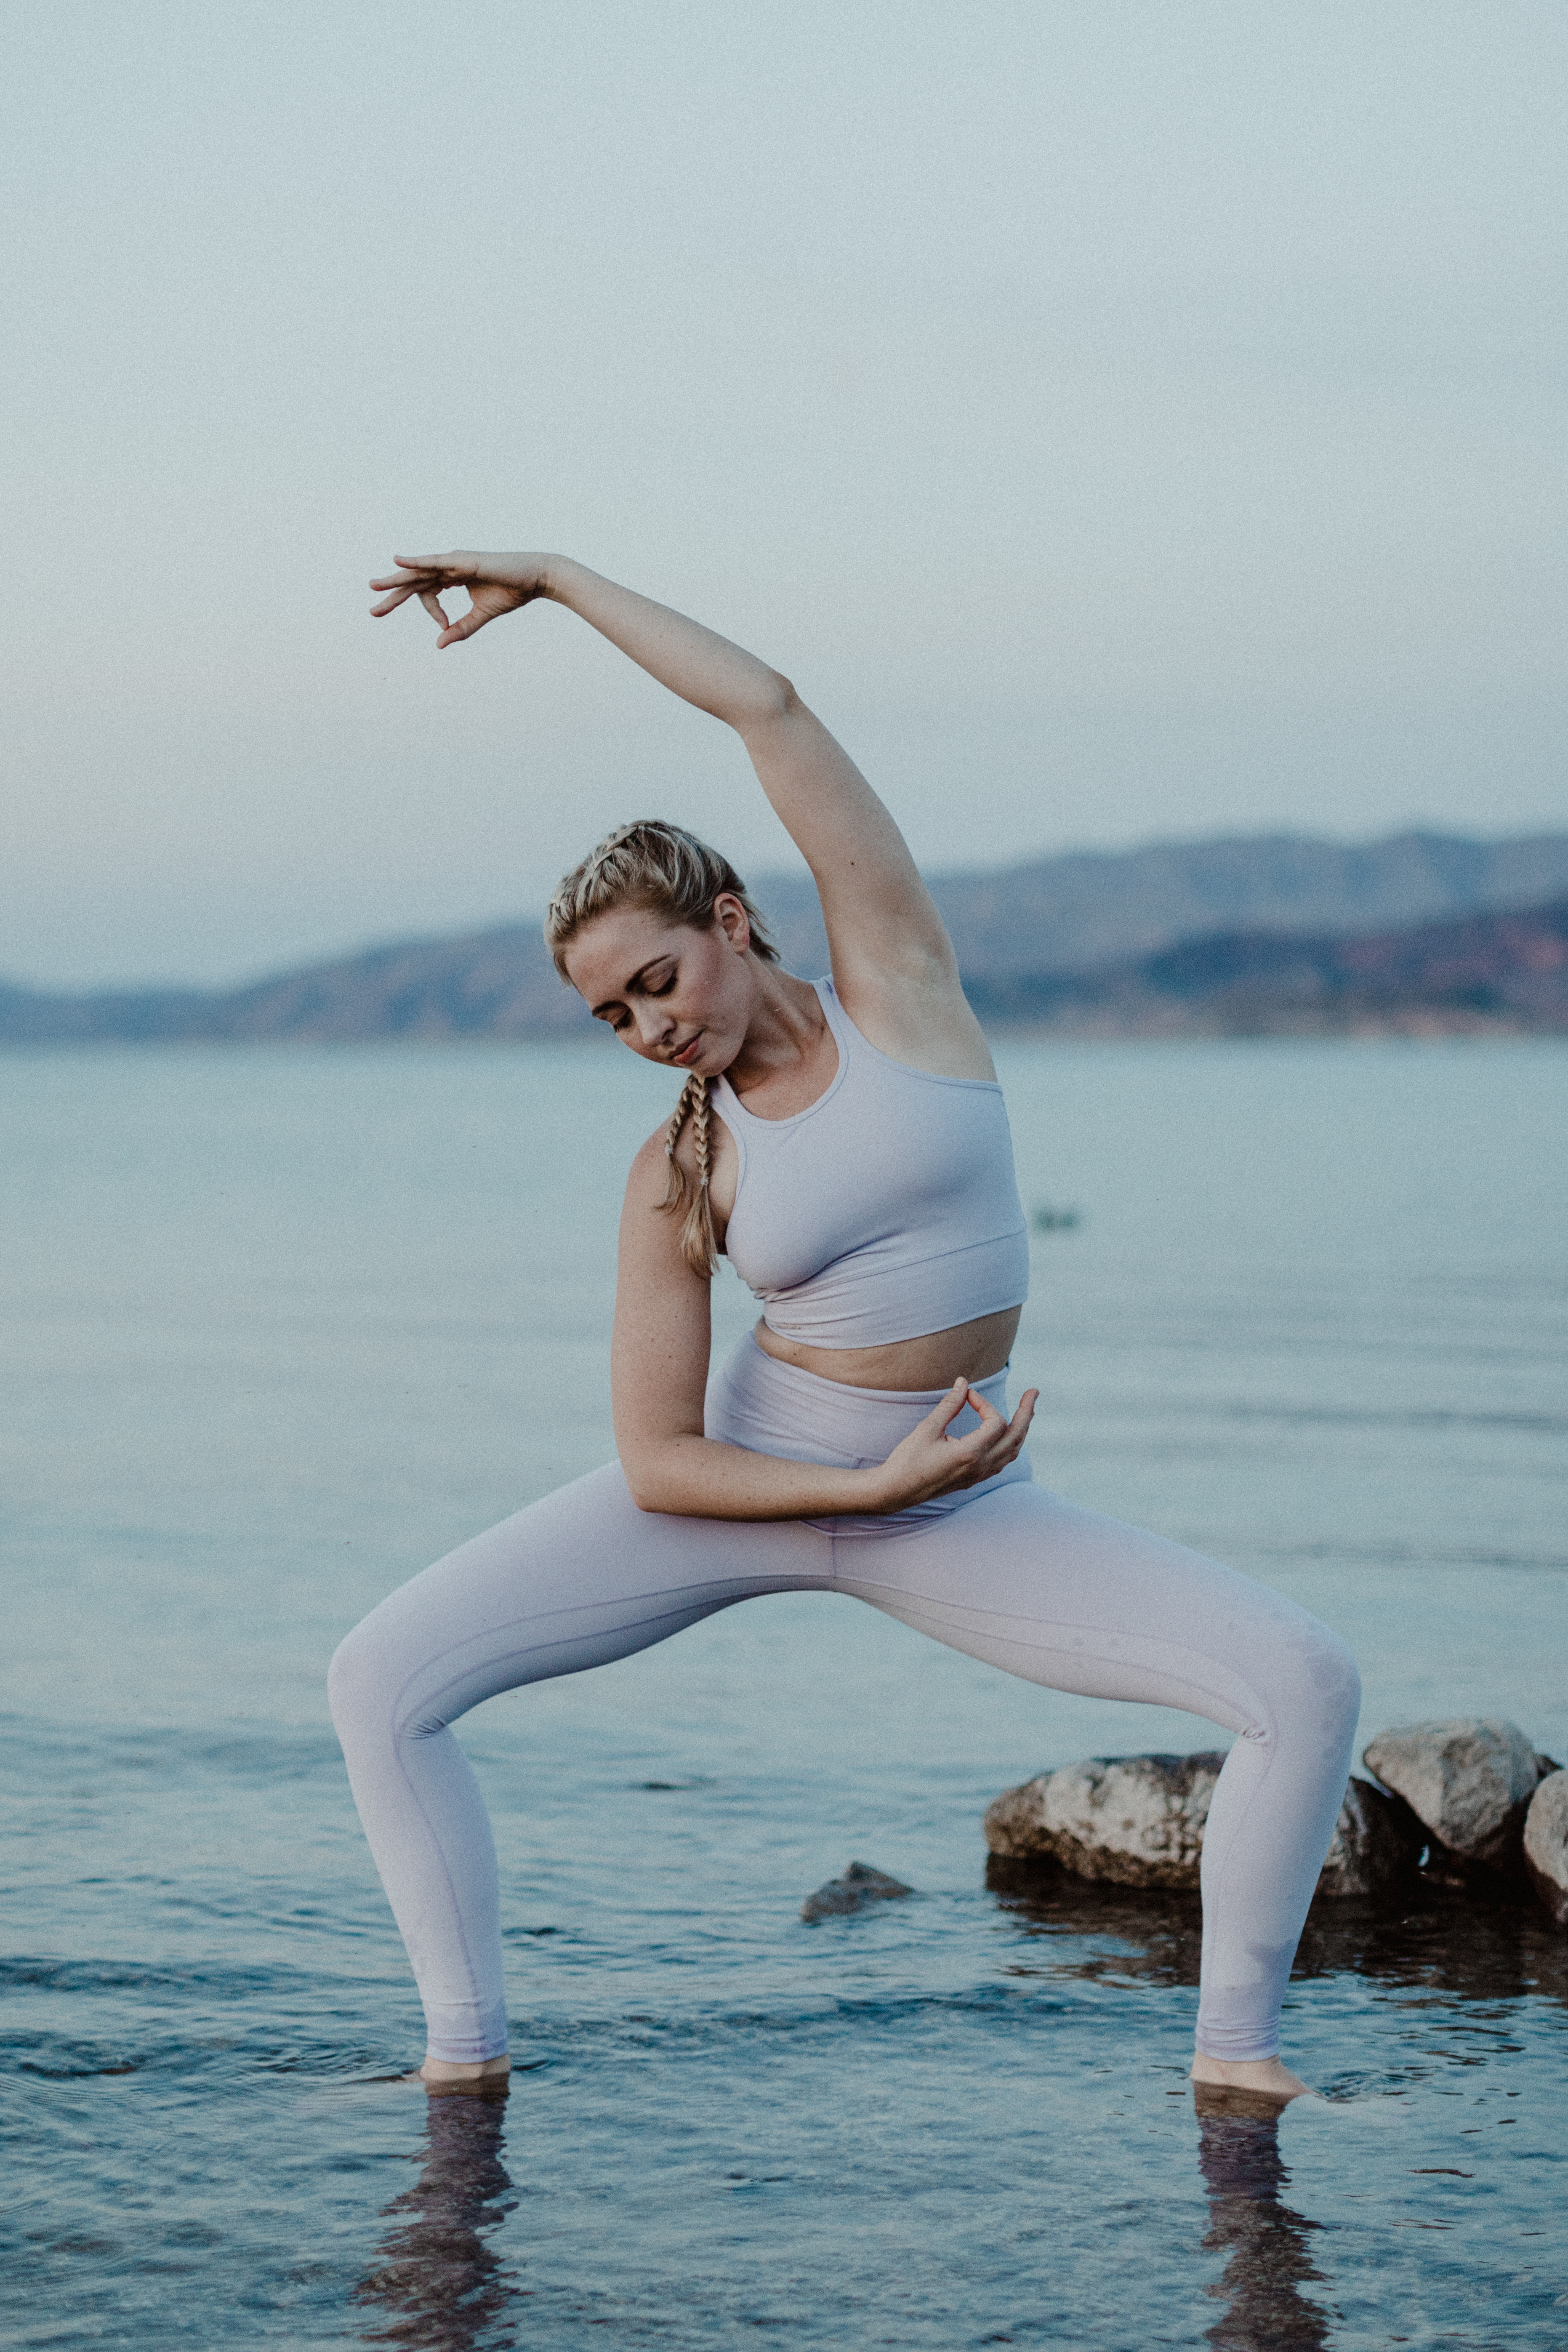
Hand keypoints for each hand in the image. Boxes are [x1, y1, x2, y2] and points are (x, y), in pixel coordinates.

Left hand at [368, 551, 552, 646]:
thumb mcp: (481, 615)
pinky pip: (434, 562)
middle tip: (373, 612)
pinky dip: (416, 561)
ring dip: (396, 580)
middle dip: (394, 596)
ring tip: (374, 587)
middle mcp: (449, 566)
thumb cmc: (511, 592)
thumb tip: (439, 644)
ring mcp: (454, 561)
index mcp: (452, 576)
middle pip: (415, 582)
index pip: (428, 593)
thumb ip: (461, 628)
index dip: (432, 613)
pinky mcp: (463, 561)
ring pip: (419, 572)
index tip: (444, 626)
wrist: (535, 579)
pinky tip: (397, 560)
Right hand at [866, 1379, 1037, 1511]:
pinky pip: (1002, 1461)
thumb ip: (949, 1405)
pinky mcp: (974, 1479)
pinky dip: (1010, 1444)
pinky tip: (1007, 1435)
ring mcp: (979, 1475)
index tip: (967, 1394)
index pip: (995, 1422)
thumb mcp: (927, 1429)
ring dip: (1021, 1429)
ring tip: (1026, 1411)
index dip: (984, 1402)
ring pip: (1012, 1451)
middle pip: (1016, 1437)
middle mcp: (980, 1466)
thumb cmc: (908, 1460)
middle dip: (1026, 1413)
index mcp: (970, 1453)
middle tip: (1033, 1392)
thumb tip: (964, 1383)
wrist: (896, 1491)